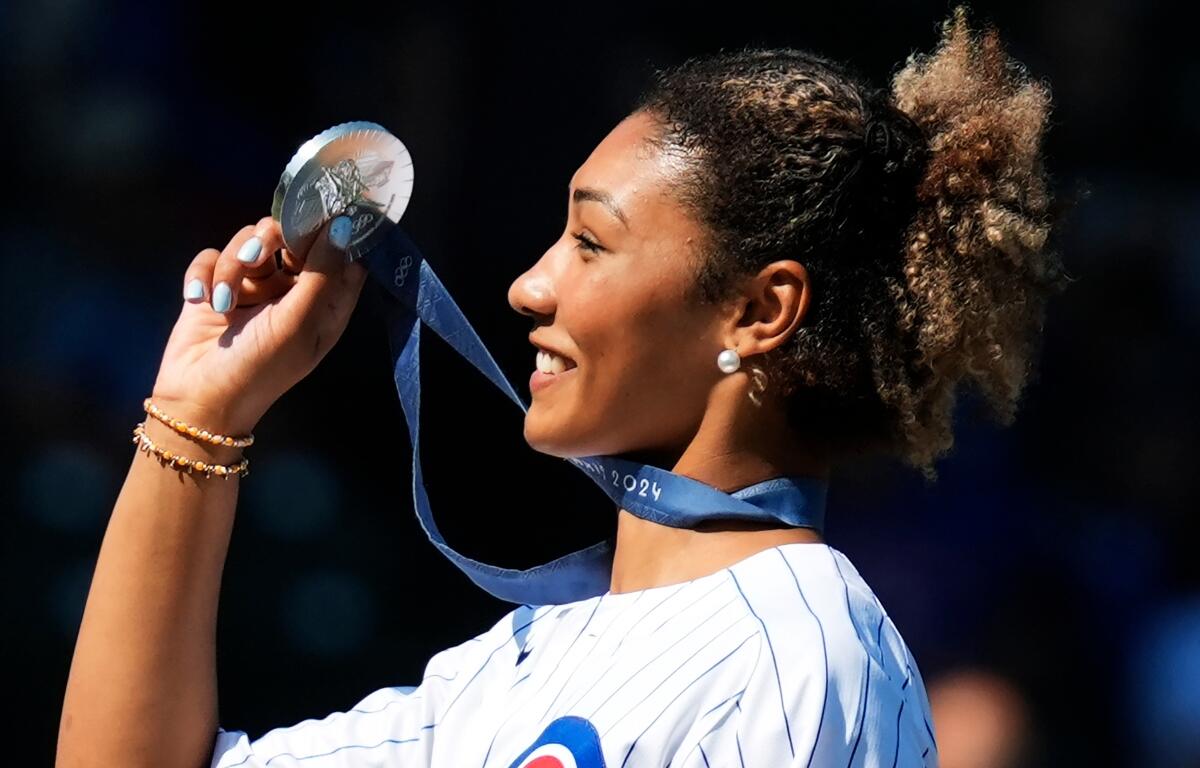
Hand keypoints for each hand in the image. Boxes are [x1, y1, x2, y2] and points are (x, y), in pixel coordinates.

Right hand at [150, 214, 366, 434]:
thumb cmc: (261, 366)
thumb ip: (322, 272)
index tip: (320, 211)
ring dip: (232, 267)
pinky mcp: (217, 284)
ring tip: (224, 300)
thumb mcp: (299, 322)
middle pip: (291, 235)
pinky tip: (201, 300)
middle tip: (257, 254)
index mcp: (325, 302)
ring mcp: (255, 285)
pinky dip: (205, 274)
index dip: (333, 229)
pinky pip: (213, 255)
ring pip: (248, 241)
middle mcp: (294, 289)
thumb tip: (342, 224)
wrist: (200, 398)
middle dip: (270, 238)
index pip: (340, 253)